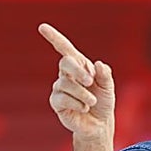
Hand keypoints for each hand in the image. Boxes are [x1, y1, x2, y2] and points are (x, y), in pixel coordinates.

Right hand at [39, 23, 114, 140]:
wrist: (98, 123)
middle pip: (65, 63)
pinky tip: (83, 108)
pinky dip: (77, 103)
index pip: (64, 48)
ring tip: (92, 102)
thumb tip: (97, 64)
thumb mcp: (108, 87)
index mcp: (79, 65)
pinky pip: (63, 99)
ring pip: (66, 84)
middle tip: (90, 81)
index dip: (54, 37)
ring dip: (83, 94)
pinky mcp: (56, 102)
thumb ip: (105, 75)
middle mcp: (66, 74)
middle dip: (78, 71)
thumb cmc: (103, 101)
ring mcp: (59, 88)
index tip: (42, 27)